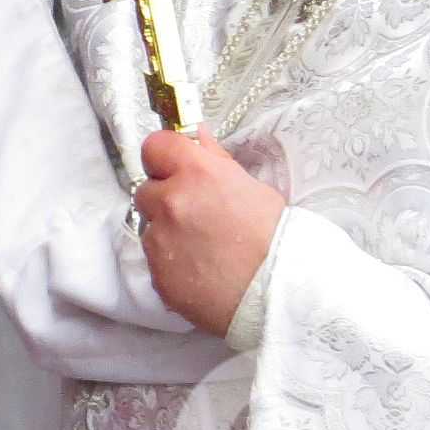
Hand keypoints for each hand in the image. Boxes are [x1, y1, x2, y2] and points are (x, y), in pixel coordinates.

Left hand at [133, 129, 283, 335]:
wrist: (282, 295)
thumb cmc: (277, 240)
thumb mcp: (254, 189)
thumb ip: (215, 160)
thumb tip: (196, 135)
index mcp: (197, 174)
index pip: (155, 146)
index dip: (164, 157)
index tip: (175, 168)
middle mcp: (171, 202)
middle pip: (147, 190)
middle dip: (166, 200)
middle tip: (197, 216)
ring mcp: (160, 240)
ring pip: (150, 227)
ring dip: (168, 233)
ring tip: (204, 250)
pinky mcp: (157, 274)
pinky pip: (156, 261)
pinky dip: (172, 263)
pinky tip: (202, 271)